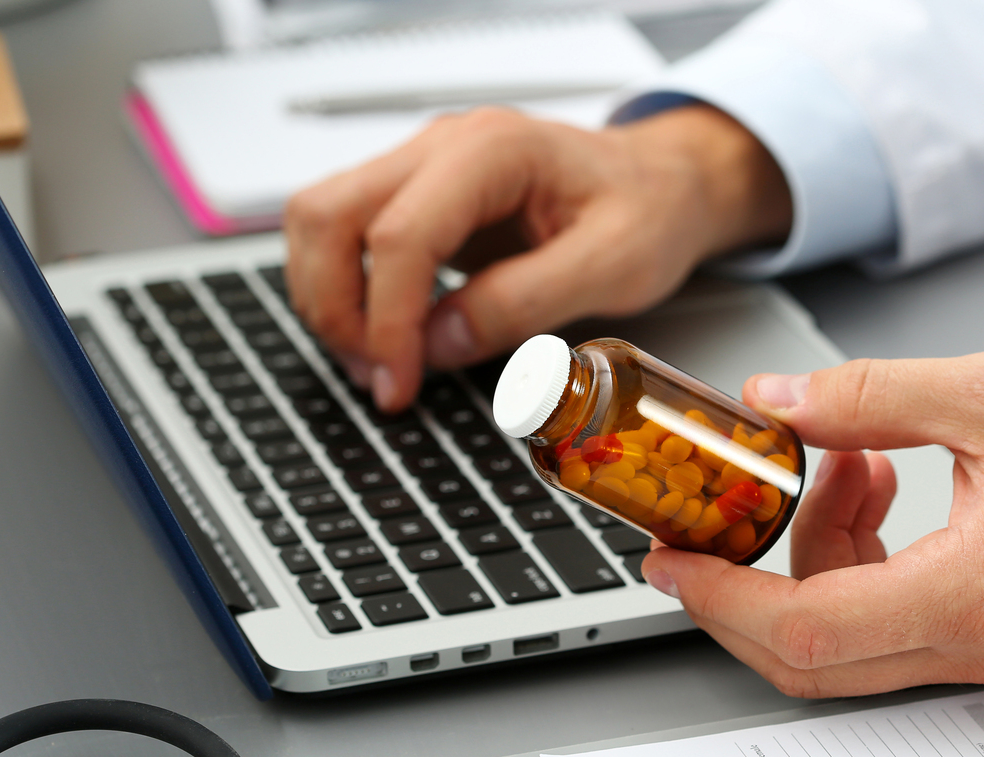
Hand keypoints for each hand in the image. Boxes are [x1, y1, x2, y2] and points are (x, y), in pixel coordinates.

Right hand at [283, 104, 791, 410]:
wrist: (663, 185)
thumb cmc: (649, 211)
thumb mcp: (612, 268)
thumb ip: (524, 304)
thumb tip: (436, 344)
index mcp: (494, 151)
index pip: (400, 235)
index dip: (387, 320)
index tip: (399, 382)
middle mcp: (443, 147)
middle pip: (327, 214)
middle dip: (335, 308)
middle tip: (379, 378)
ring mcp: (423, 168)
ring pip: (320, 221)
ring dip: (330, 300)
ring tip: (378, 367)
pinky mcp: (419, 199)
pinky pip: (348, 237)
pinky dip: (349, 292)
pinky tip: (388, 339)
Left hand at [639, 352, 983, 696]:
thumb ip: (870, 397)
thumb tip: (776, 402)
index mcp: (969, 595)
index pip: (806, 630)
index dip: (722, 602)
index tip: (672, 565)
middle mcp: (971, 645)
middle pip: (809, 658)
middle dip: (746, 591)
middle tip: (717, 523)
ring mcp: (981, 651)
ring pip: (844, 640)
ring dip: (814, 554)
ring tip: (849, 461)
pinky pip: (887, 623)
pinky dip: (856, 563)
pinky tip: (878, 489)